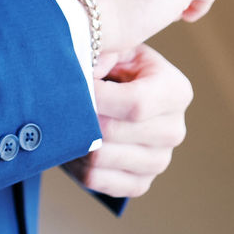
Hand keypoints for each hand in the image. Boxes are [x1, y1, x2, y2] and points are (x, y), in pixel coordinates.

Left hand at [65, 45, 192, 198]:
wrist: (118, 93)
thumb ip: (102, 54)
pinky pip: (97, 180)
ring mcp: (159, 161)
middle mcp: (174, 130)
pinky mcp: (139, 184)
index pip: (136, 104)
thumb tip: (86, 74)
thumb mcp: (114, 49)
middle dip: (80, 116)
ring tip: (60, 120)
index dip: (98, 97)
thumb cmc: (114, 65)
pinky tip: (69, 143)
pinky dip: (74, 164)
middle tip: (58, 102)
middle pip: (113, 132)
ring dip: (73, 140)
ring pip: (100, 158)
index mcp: (176, 92)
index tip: (70, 85)